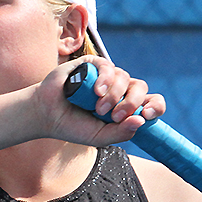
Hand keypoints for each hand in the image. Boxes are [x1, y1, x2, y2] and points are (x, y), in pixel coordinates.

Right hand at [37, 56, 166, 145]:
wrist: (47, 115)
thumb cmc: (73, 126)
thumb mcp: (100, 137)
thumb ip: (120, 133)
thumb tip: (141, 120)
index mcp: (126, 107)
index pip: (151, 102)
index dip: (155, 107)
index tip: (147, 115)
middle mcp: (120, 89)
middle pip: (140, 88)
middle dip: (131, 103)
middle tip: (115, 116)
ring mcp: (107, 76)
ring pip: (125, 77)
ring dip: (114, 95)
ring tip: (97, 108)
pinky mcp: (92, 65)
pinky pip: (108, 66)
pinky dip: (105, 79)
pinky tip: (96, 91)